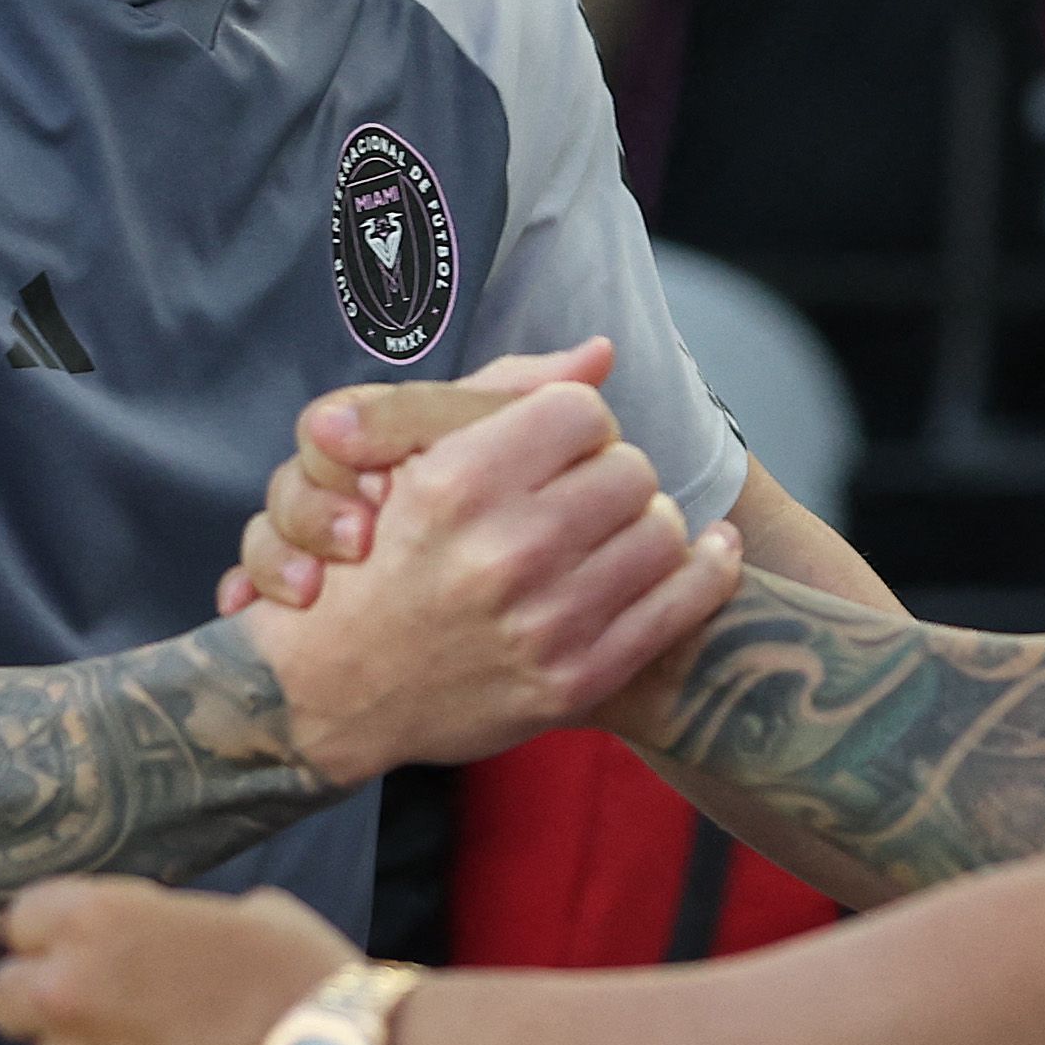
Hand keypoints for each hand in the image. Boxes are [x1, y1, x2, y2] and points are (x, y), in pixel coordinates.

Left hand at [0, 877, 353, 1044]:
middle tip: (109, 1020)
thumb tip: (166, 944)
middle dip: (48, 1006)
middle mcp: (68, 995)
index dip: (57, 936)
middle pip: (6, 998)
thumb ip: (177, 928)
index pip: (24, 918)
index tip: (84, 953)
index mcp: (102, 922)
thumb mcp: (248, 916)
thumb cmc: (308, 982)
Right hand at [244, 377, 741, 780]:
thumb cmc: (380, 559)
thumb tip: (601, 354)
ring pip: (664, 531)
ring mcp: (546, 623)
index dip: (576, 424)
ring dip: (648, 523)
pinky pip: (683, 604)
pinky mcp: (577, 680)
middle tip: (586, 496)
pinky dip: (707, 569)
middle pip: (629, 469)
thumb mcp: (411, 458)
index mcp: (458, 484)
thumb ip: (504, 393)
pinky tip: (706, 552)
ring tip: (616, 533)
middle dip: (612, 474)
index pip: (582, 412)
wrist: (337, 690)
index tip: (559, 449)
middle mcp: (505, 552)